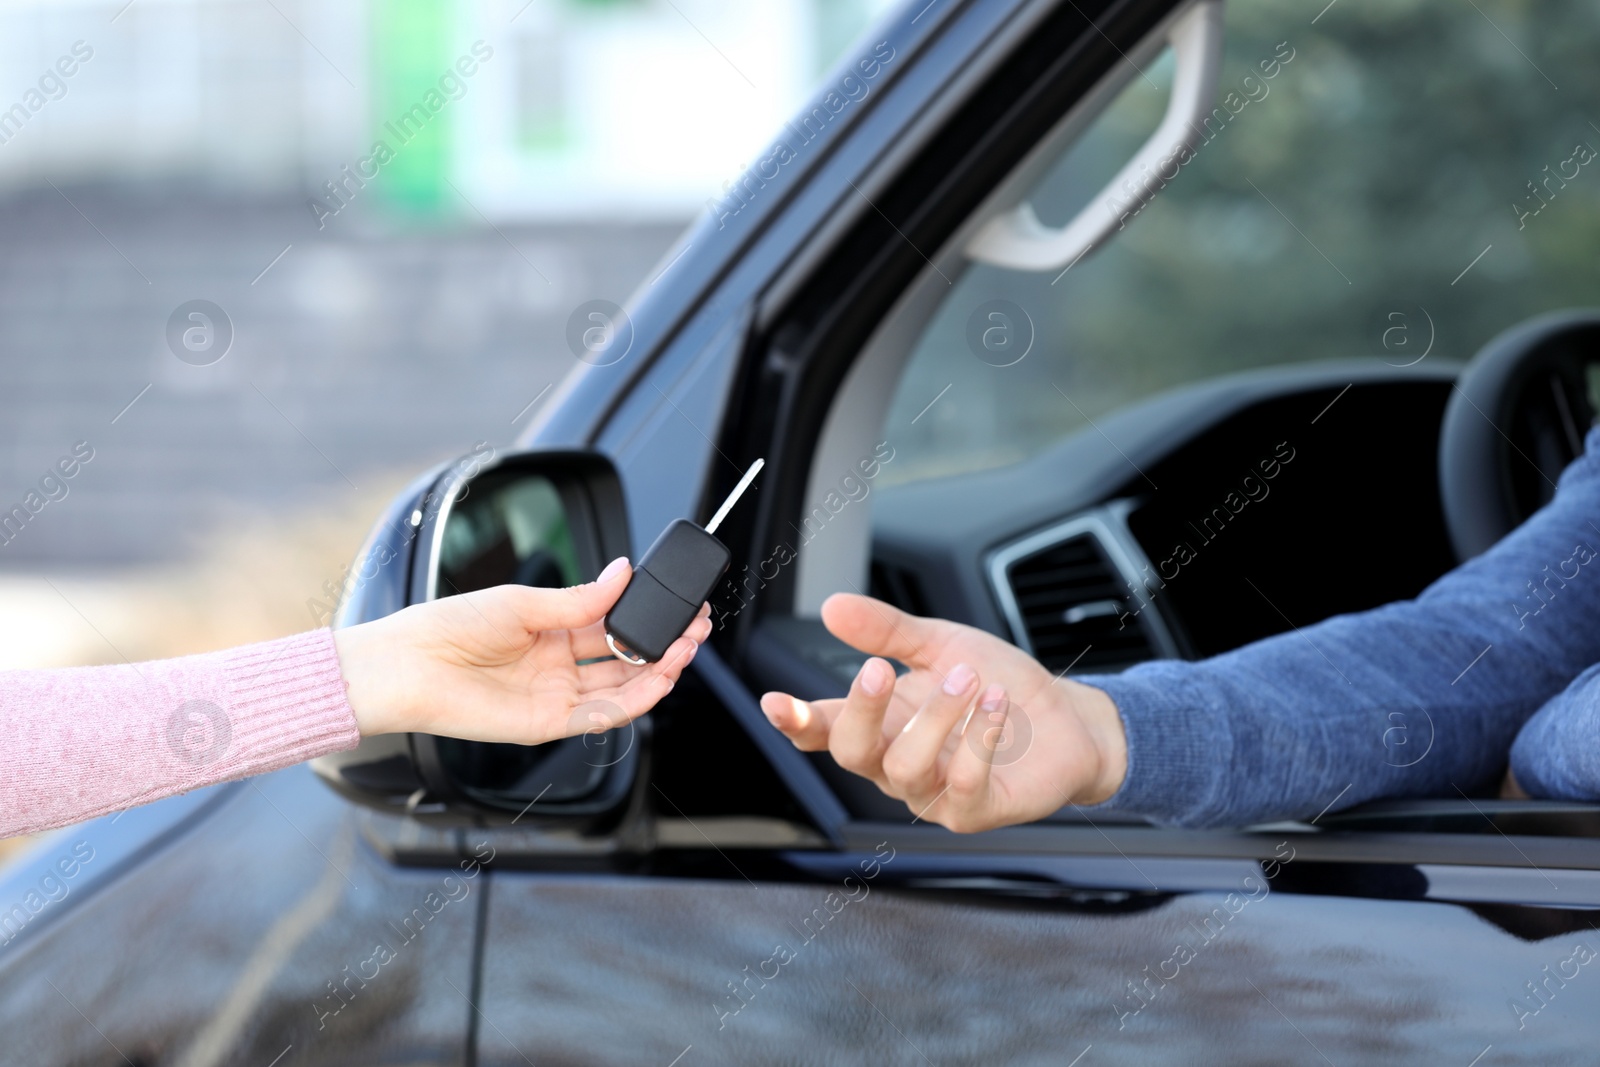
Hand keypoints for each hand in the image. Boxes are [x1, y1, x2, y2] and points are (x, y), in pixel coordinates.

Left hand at [333, 557, 709, 744]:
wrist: (408, 668)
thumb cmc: (449, 628)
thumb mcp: (522, 602)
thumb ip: (580, 599)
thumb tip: (623, 574)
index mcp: (551, 629)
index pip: (613, 623)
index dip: (647, 617)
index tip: (677, 604)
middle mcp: (557, 664)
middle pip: (625, 658)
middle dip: (663, 644)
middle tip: (694, 628)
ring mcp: (554, 695)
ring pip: (621, 688)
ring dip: (657, 672)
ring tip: (684, 650)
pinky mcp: (546, 724)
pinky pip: (600, 717)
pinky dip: (632, 702)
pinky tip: (655, 681)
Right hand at [760, 594, 1126, 831]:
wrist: (1066, 720)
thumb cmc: (995, 685)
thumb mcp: (938, 644)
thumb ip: (886, 631)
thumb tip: (832, 607)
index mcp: (880, 726)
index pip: (824, 730)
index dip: (795, 721)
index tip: (775, 702)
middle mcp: (897, 765)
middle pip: (852, 753)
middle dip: (861, 710)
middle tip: (878, 670)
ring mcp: (933, 795)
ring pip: (905, 768)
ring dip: (934, 717)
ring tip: (967, 678)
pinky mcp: (975, 811)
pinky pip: (963, 783)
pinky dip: (979, 738)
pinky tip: (996, 704)